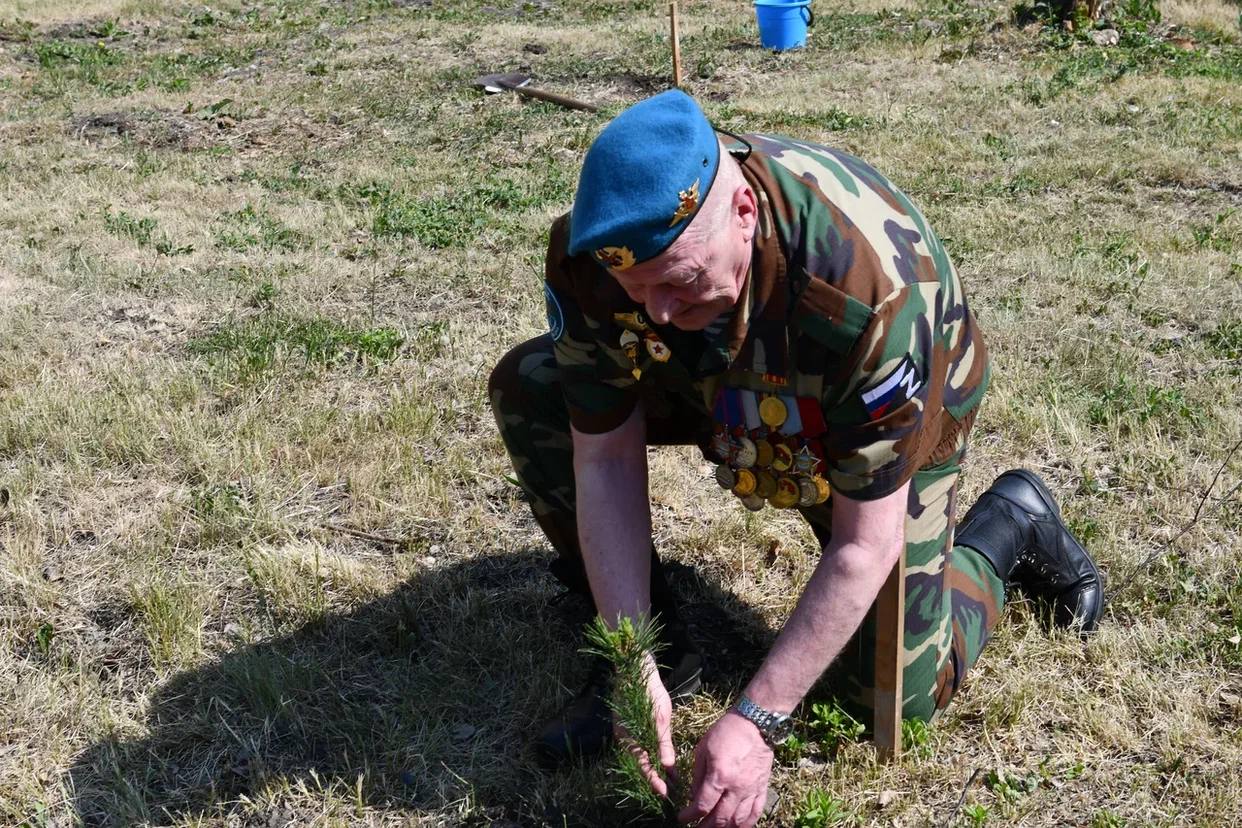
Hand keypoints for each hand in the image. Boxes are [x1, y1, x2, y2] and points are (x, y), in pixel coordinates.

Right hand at [615, 652, 676, 797]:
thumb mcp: (660, 717)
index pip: (642, 767)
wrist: (634, 666)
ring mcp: (624, 731)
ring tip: (668, 778)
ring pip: (638, 756)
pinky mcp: (627, 725)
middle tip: (670, 790)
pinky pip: (638, 746)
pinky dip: (649, 754)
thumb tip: (667, 767)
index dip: (654, 781)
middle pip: (639, 764)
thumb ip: (663, 743)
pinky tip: (659, 757)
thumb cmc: (649, 689)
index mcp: (628, 738)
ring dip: (652, 767)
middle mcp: (623, 738)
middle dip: (654, 778)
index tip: (666, 794)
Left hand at [678, 711, 773, 826]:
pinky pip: (756, 812)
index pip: (702, 806)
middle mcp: (736, 787)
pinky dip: (746, 824)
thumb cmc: (727, 731)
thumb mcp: (703, 749)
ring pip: (738, 820)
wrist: (755, 722)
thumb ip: (698, 775)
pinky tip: (738, 827)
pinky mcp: (762, 787)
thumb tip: (693, 796)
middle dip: (705, 827)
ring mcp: (751, 790)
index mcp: (719, 776)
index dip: (689, 816)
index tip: (682, 818)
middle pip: (720, 819)